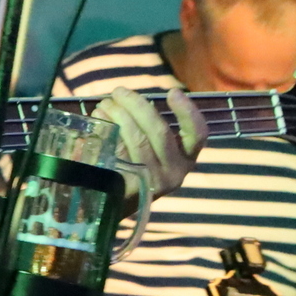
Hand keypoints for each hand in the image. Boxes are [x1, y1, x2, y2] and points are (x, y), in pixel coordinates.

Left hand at [92, 86, 206, 200]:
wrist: (115, 203)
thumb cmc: (134, 163)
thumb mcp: (152, 147)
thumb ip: (148, 124)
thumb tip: (130, 97)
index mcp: (185, 158)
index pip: (197, 134)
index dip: (188, 112)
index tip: (173, 92)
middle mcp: (175, 172)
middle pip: (160, 131)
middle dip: (137, 105)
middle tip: (118, 92)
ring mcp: (154, 182)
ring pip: (138, 140)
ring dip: (119, 116)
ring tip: (103, 105)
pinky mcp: (132, 188)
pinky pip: (121, 154)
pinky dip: (109, 133)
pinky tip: (98, 121)